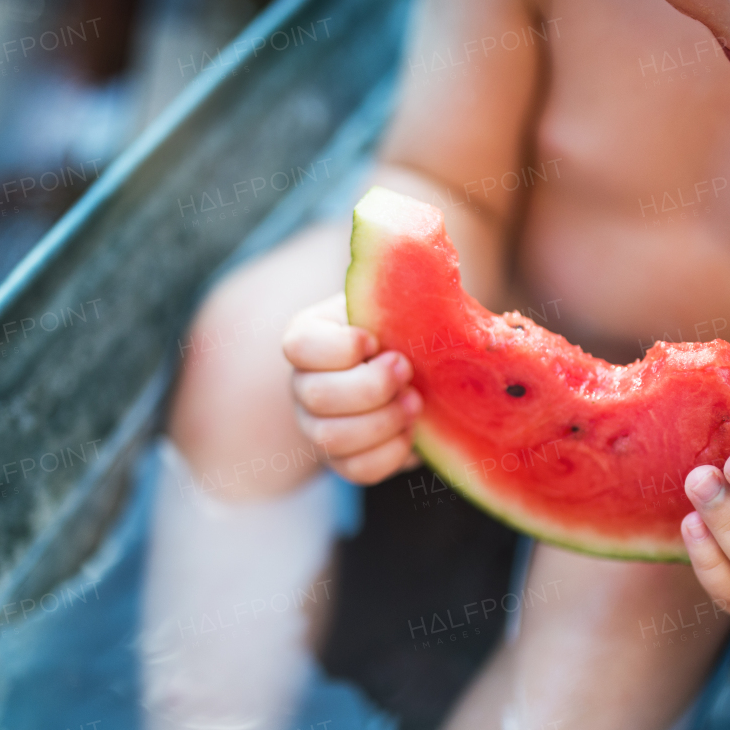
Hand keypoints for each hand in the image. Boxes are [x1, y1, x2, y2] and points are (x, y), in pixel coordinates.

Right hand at [282, 293, 422, 484]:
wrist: (416, 370)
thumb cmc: (404, 328)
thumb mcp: (398, 302)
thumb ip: (405, 287)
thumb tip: (430, 259)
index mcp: (310, 338)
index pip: (299, 346)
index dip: (340, 348)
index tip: (375, 340)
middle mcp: (304, 384)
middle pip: (316, 396)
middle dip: (371, 388)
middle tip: (407, 372)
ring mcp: (318, 425)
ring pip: (332, 438)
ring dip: (383, 422)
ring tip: (415, 404)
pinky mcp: (343, 459)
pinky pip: (355, 470)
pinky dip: (390, 454)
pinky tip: (413, 434)